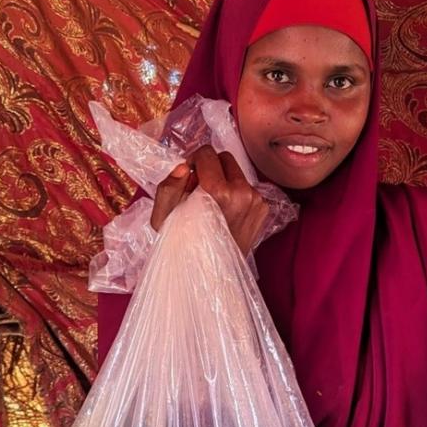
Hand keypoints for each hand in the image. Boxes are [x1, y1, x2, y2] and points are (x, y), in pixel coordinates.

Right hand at [150, 145, 268, 253]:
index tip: (188, 178)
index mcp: (220, 192)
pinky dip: (235, 193)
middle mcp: (244, 193)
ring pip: (237, 172)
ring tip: (211, 204)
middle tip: (198, 189)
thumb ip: (168, 187)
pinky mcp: (263, 209)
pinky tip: (224, 212)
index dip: (193, 161)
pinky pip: (247, 187)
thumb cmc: (183, 245)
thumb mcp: (163, 218)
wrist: (210, 273)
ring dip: (223, 180)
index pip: (207, 153)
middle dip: (210, 168)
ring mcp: (257, 201)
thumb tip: (183, 166)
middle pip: (225, 158)